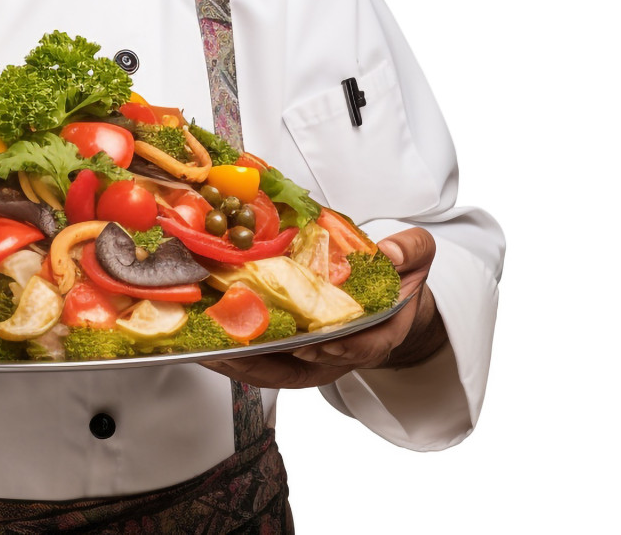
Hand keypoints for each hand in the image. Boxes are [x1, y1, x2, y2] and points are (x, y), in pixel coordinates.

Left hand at [200, 227, 446, 389]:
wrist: (389, 295)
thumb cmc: (396, 278)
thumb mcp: (415, 258)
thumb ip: (410, 250)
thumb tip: (390, 251)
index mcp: (377, 332)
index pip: (360, 348)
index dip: (339, 349)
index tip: (314, 344)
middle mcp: (341, 352)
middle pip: (305, 369)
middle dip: (267, 364)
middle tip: (232, 351)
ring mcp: (314, 355)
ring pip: (277, 369)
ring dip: (241, 363)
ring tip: (205, 349)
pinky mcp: (292, 350)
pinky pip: (264, 358)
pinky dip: (236, 353)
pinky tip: (207, 341)